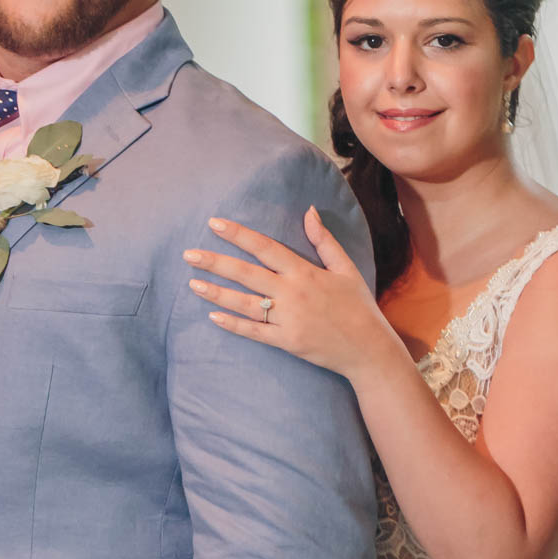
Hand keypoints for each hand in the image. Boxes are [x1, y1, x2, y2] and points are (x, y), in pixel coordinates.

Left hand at [184, 207, 396, 381]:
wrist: (368, 348)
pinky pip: (254, 332)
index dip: (239, 235)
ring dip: (217, 293)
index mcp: (305, 272)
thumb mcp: (346, 268)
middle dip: (216, 262)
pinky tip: (212, 316)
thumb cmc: (357, 305)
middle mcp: (293, 293)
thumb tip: (309, 210)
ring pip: (244, 303)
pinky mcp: (286, 342)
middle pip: (247, 274)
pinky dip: (233, 324)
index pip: (265, 247)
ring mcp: (288, 319)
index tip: (215, 224)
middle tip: (189, 254)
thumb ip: (324, 241)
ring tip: (192, 283)